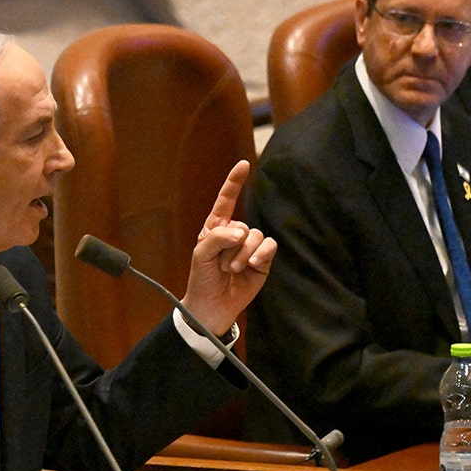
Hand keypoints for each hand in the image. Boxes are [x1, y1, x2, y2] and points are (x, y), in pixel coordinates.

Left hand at [180, 160, 276, 334]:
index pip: (227, 200)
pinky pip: (269, 246)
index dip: (235, 182)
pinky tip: (253, 264)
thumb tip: (241, 233)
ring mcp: (249, 247)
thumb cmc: (202, 279)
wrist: (212, 306)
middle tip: (221, 265)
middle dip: (231, 246)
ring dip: (243, 254)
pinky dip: (261, 253)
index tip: (243, 165)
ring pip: (255, 235)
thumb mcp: (201, 255)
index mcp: (216, 228)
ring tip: (233, 269)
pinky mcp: (262, 260)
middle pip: (241, 225)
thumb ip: (218, 237)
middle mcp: (234, 234)